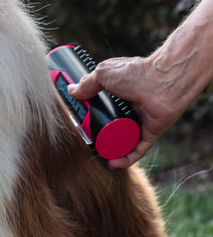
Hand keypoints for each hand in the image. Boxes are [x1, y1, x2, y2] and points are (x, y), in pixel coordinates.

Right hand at [68, 56, 190, 168]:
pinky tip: (113, 162)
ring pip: (125, 139)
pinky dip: (126, 158)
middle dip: (101, 134)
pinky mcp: (151, 133)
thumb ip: (87, 83)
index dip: (93, 113)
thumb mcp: (103, 74)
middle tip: (88, 139)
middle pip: (113, 124)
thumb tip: (72, 91)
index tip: (81, 119)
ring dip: (113, 149)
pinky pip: (138, 149)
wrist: (162, 82)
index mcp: (120, 91)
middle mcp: (130, 107)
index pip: (104, 106)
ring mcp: (141, 120)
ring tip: (100, 155)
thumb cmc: (135, 73)